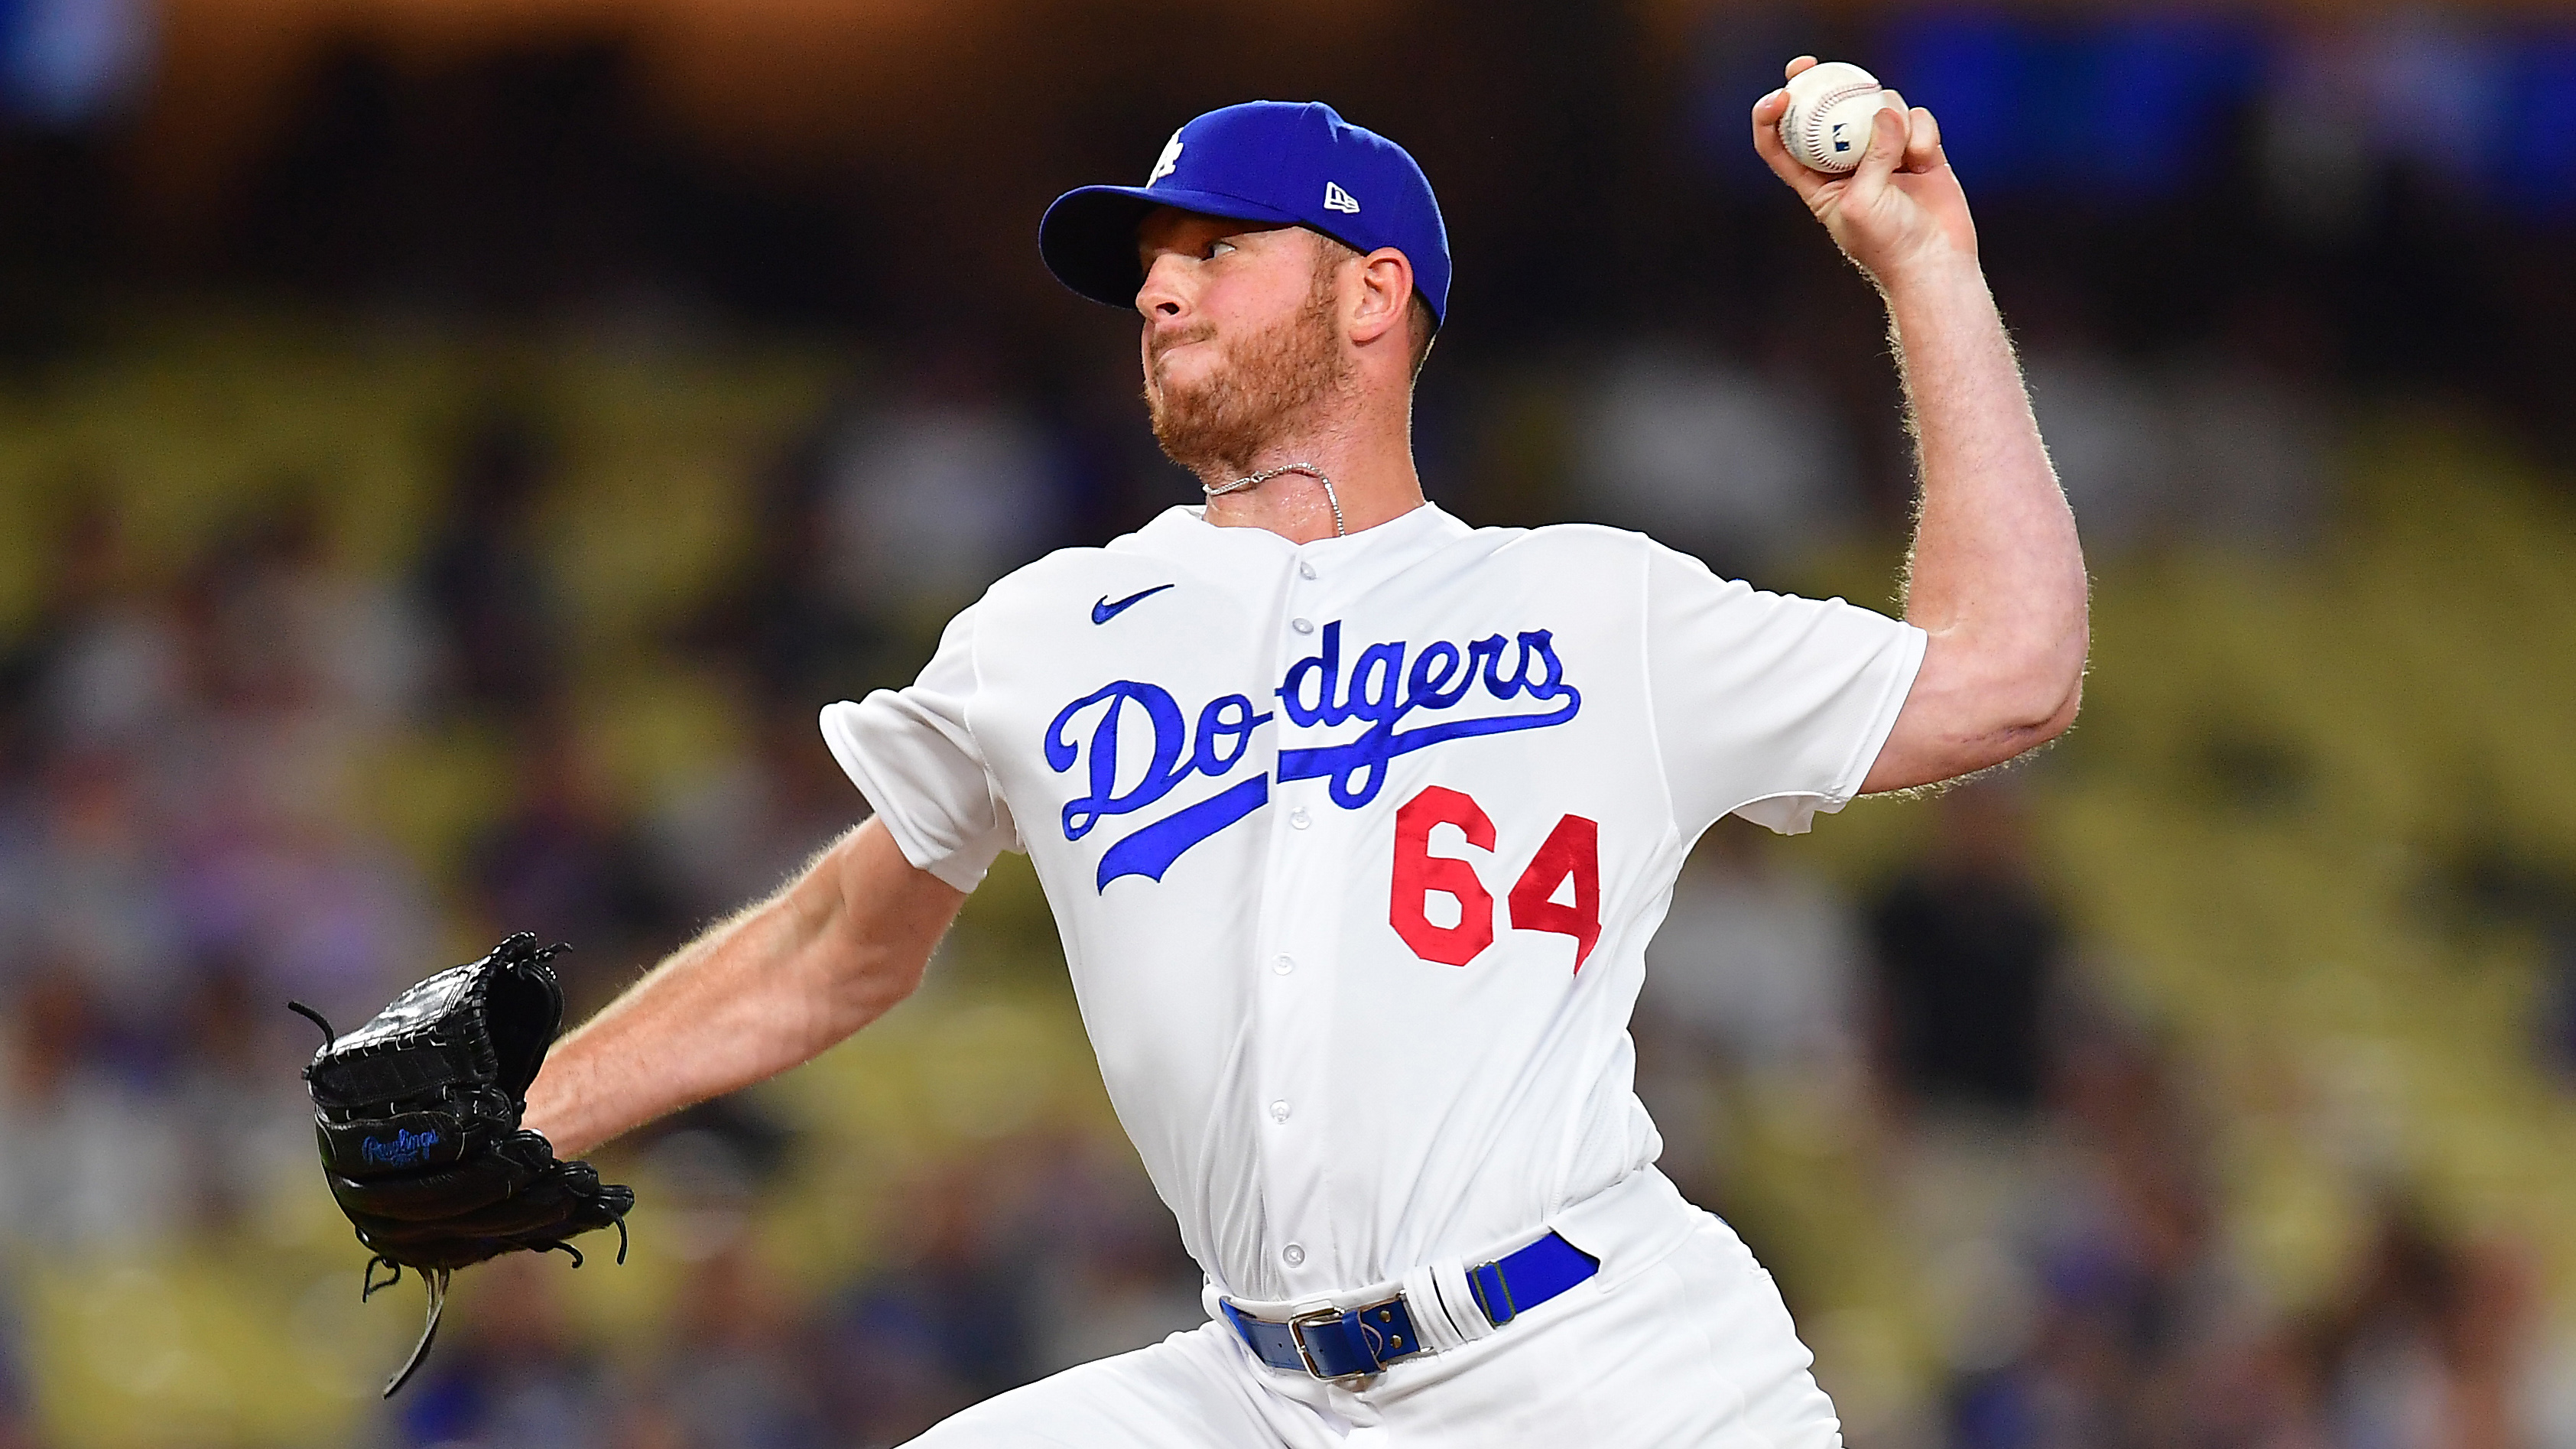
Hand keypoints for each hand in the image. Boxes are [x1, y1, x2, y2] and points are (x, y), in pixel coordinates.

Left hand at [1751, 56, 1976, 287]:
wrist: (1935, 262)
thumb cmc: (1889, 244)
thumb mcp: (1864, 201)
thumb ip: (1871, 155)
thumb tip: (1885, 110)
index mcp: (1816, 182)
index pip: (1780, 145)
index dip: (1770, 117)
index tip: (1780, 95)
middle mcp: (1846, 163)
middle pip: (1823, 112)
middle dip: (1813, 84)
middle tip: (1808, 65)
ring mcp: (1883, 153)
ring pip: (1877, 107)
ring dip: (1889, 117)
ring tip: (1904, 153)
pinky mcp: (1918, 149)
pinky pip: (1915, 119)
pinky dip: (1920, 131)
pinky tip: (1925, 157)